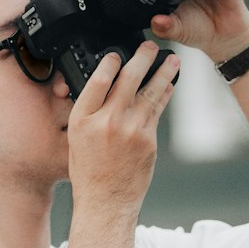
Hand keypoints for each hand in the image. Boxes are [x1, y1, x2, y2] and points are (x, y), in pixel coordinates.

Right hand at [67, 39, 179, 215]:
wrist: (106, 202)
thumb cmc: (89, 172)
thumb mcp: (76, 138)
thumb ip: (90, 113)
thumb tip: (106, 88)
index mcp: (83, 119)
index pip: (98, 80)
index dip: (109, 61)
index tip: (117, 53)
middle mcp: (107, 121)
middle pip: (128, 79)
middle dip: (142, 58)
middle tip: (150, 45)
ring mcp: (131, 130)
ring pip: (150, 92)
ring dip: (163, 72)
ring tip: (172, 59)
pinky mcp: (148, 140)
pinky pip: (158, 111)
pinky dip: (164, 95)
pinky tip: (169, 86)